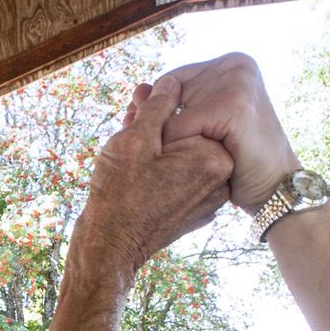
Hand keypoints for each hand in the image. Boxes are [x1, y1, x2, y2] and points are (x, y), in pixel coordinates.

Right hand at [72, 74, 231, 284]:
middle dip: (157, 125)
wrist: (109, 249)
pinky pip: (179, 181)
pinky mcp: (193, 215)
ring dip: (156, 147)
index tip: (135, 106)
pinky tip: (134, 172)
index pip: (192, 114)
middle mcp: (220, 181)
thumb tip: (172, 81)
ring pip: (182, 159)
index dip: (159, 107)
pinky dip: (160, 172)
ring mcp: (208, 202)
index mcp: (214, 157)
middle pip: (188, 136)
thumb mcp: (135, 138)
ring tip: (125, 146)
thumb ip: (159, 105)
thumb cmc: (119, 194)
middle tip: (128, 119)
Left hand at [128, 53, 299, 214]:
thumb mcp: (203, 127)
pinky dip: (173, 152)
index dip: (154, 113)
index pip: (170, 82)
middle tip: (150, 154)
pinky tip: (179, 170)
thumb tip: (137, 90)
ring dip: (161, 142)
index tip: (140, 137)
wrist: (272, 189)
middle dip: (153, 126)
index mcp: (230, 63)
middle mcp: (235, 64)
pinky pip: (179, 128)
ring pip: (169, 112)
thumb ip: (170, 106)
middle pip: (168, 94)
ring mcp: (237, 81)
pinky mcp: (233, 104)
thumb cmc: (236, 162)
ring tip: (164, 165)